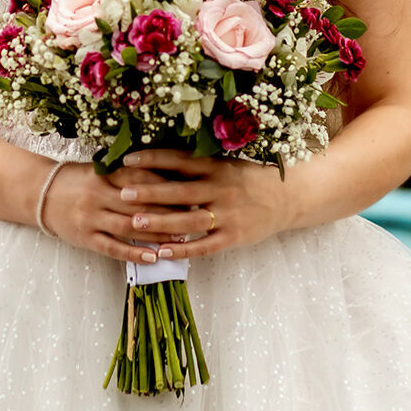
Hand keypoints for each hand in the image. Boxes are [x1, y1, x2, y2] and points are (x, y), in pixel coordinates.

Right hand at [39, 163, 195, 263]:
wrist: (40, 194)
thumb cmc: (77, 180)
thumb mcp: (100, 169)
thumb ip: (127, 173)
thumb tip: (167, 177)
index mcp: (104, 174)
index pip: (141, 178)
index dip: (167, 185)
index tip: (190, 189)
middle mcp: (98, 195)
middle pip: (140, 204)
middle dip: (170, 210)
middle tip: (195, 215)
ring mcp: (91, 218)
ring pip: (130, 227)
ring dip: (158, 233)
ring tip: (181, 238)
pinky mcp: (86, 238)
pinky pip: (113, 247)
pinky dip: (134, 252)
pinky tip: (153, 257)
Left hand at [108, 150, 292, 258]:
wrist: (288, 197)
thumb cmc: (248, 179)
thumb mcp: (226, 164)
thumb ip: (197, 166)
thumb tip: (158, 162)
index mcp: (216, 167)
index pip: (179, 160)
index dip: (153, 159)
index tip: (127, 159)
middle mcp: (220, 189)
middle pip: (179, 192)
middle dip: (150, 193)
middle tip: (123, 193)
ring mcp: (227, 214)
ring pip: (188, 221)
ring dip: (160, 223)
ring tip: (134, 223)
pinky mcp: (233, 236)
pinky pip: (204, 246)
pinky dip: (182, 250)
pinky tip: (161, 252)